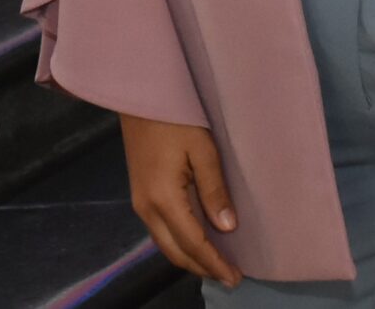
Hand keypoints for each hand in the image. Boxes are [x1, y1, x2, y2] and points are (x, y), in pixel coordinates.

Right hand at [120, 113, 239, 287]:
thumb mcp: (202, 149)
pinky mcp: (139, 195)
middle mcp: (147, 208)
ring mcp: (139, 202)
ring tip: (216, 264)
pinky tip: (195, 241)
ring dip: (190, 259)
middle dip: (202, 268)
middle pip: (175, 252)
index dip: (215, 263)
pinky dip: (179, 244)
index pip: (193, 243)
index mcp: (164, 199)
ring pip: (165, 245)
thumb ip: (214, 190)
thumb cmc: (174, 118)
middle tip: (229, 277)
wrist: (139, 97)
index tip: (236, 277)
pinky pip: (160, 232)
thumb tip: (227, 228)